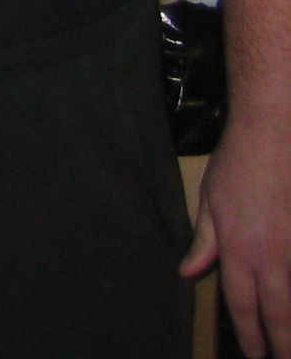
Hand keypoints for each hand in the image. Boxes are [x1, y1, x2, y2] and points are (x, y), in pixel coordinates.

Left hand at [181, 110, 290, 356]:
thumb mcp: (210, 201)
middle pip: (278, 312)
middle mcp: (271, 254)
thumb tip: (188, 273)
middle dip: (281, 343)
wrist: (274, 132)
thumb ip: (203, 243)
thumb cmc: (239, 163)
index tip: (255, 354)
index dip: (249, 334)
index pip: (241, 303)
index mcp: (238, 248)